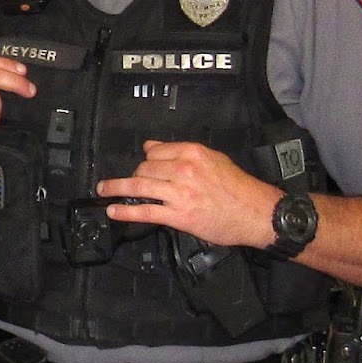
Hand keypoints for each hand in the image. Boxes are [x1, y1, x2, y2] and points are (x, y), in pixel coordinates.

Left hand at [98, 139, 281, 248]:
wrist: (258, 213)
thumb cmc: (239, 188)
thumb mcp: (213, 160)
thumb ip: (181, 152)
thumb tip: (151, 146)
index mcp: (193, 153)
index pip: (155, 152)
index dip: (145, 160)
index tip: (139, 166)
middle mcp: (184, 170)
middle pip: (144, 169)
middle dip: (134, 177)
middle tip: (130, 184)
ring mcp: (180, 193)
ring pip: (138, 187)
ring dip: (116, 189)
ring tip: (104, 190)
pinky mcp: (179, 215)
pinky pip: (144, 211)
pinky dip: (125, 211)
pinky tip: (113, 210)